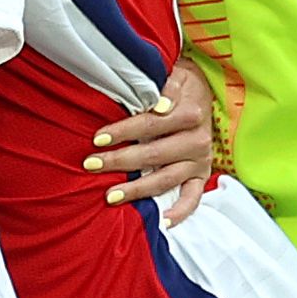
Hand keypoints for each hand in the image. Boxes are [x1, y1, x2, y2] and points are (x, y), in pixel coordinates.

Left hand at [91, 59, 215, 221]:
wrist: (205, 90)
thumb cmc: (180, 83)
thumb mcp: (174, 74)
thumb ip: (164, 88)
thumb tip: (158, 105)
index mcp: (191, 113)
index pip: (151, 125)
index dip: (123, 132)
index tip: (97, 139)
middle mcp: (198, 140)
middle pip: (154, 154)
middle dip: (120, 161)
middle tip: (91, 164)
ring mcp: (201, 160)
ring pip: (166, 179)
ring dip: (137, 189)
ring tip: (110, 196)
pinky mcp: (202, 175)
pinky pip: (193, 198)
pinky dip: (180, 212)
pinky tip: (161, 222)